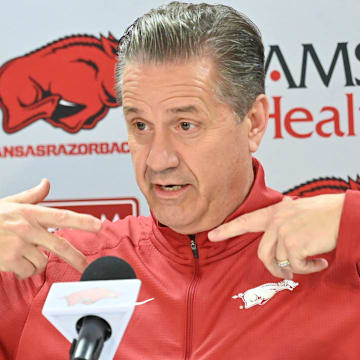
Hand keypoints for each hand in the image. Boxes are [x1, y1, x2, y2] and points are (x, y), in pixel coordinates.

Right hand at [0, 179, 101, 278]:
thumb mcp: (10, 202)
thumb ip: (32, 195)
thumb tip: (47, 183)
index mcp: (30, 213)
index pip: (62, 216)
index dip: (82, 221)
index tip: (98, 226)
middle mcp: (27, 228)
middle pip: (60, 245)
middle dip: (76, 258)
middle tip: (86, 266)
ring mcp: (18, 245)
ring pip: (42, 262)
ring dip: (38, 263)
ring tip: (25, 254)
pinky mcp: (9, 260)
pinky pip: (27, 271)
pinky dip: (25, 271)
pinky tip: (15, 263)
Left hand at [208, 194, 344, 278]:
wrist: (344, 213)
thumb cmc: (324, 212)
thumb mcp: (297, 210)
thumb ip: (283, 219)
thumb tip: (276, 230)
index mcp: (274, 212)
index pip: (245, 221)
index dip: (227, 229)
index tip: (211, 235)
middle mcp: (275, 222)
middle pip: (262, 253)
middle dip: (273, 268)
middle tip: (284, 274)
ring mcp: (284, 233)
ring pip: (278, 261)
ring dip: (294, 268)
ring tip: (309, 264)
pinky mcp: (295, 245)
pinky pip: (295, 267)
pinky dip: (308, 269)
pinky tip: (319, 262)